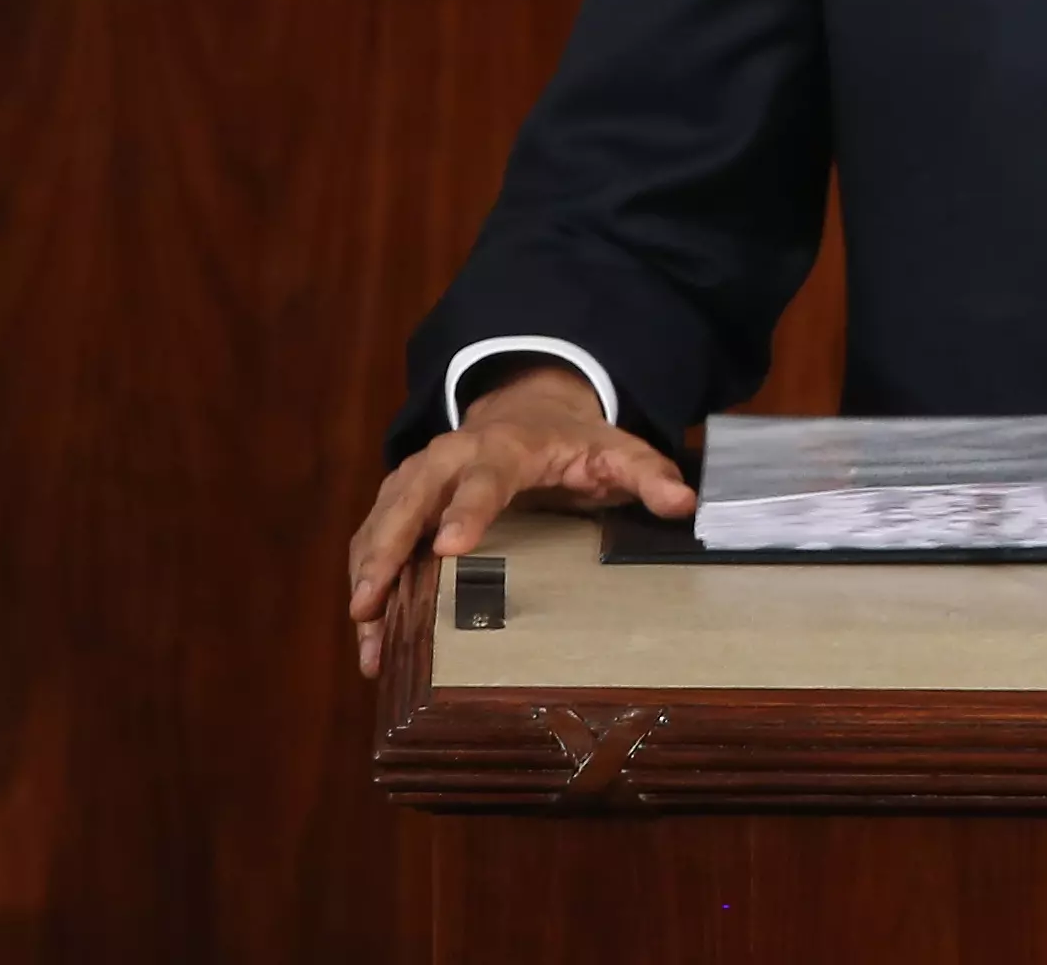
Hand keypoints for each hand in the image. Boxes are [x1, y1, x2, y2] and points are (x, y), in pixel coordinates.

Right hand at [341, 360, 689, 678]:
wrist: (529, 409)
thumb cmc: (573, 442)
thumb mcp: (616, 451)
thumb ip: (648, 474)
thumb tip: (683, 503)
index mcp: (502, 449)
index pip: (482, 481)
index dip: (466, 512)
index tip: (449, 548)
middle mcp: (448, 459)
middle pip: (408, 500)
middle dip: (387, 549)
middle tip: (369, 601)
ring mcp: (418, 480)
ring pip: (381, 523)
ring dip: (366, 575)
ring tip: (362, 636)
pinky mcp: (402, 503)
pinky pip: (374, 540)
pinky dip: (365, 581)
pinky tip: (366, 637)